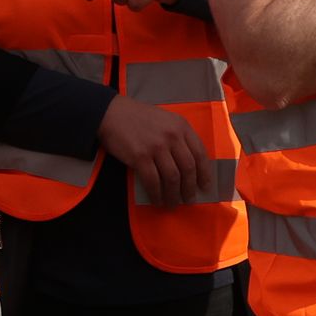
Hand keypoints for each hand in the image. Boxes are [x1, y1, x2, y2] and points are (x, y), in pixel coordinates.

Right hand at [99, 93, 213, 205]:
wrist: (110, 112)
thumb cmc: (138, 117)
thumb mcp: (165, 120)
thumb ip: (178, 137)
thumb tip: (189, 165)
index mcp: (181, 126)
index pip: (200, 154)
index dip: (205, 174)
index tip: (205, 186)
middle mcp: (172, 136)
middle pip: (188, 168)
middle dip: (190, 188)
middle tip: (189, 199)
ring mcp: (156, 147)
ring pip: (172, 177)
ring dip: (174, 194)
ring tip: (173, 203)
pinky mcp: (140, 157)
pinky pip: (153, 181)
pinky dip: (157, 194)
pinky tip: (157, 200)